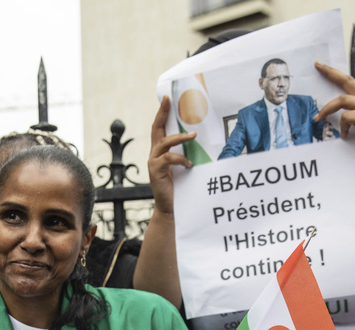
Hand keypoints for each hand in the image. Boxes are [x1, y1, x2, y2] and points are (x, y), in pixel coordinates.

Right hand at [149, 95, 194, 214]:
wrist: (170, 207)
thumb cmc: (179, 187)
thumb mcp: (184, 166)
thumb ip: (187, 153)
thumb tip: (201, 141)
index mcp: (160, 151)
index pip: (159, 127)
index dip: (162, 112)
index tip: (166, 98)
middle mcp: (154, 154)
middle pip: (157, 128)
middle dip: (162, 113)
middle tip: (169, 100)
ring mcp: (154, 162)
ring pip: (165, 142)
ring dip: (180, 137)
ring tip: (193, 135)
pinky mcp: (156, 171)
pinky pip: (169, 158)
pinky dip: (181, 159)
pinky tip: (190, 165)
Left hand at [313, 62, 354, 172]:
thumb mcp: (352, 125)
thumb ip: (344, 114)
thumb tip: (324, 109)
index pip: (347, 82)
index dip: (334, 73)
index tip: (320, 65)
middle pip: (346, 81)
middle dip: (330, 73)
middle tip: (317, 66)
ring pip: (341, 100)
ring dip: (326, 110)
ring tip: (317, 119)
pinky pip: (346, 117)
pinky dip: (342, 127)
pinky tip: (345, 136)